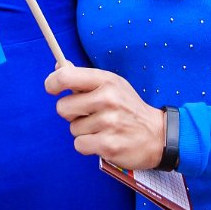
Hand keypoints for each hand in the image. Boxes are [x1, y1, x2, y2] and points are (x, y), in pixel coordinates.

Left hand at [44, 65, 165, 170]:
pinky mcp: (108, 145)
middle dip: (71, 113)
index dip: (53, 82)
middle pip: (62, 107)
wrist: (158, 135)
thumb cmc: (128, 108)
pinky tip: (103, 140)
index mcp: (106, 80)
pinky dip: (88, 145)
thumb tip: (59, 64)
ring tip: (103, 128)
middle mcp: (107, 99)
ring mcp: (108, 122)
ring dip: (84, 131)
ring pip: (72, 129)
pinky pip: (79, 145)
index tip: (52, 88)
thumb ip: (83, 77)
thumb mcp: (112, 85)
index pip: (66, 76)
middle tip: (89, 114)